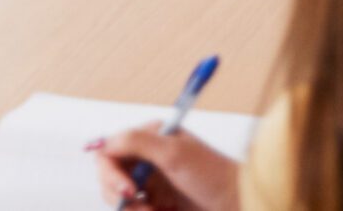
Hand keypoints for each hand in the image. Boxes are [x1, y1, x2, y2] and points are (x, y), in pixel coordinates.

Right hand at [91, 127, 241, 210]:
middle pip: (109, 179)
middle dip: (120, 196)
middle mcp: (146, 159)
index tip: (129, 190)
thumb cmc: (213, 176)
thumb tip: (105, 142)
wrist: (237, 202)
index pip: (108, 153)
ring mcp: (151, 184)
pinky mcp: (156, 204)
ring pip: (119, 200)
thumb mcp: (174, 153)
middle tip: (144, 207)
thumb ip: (137, 142)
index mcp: (149, 139)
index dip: (111, 173)